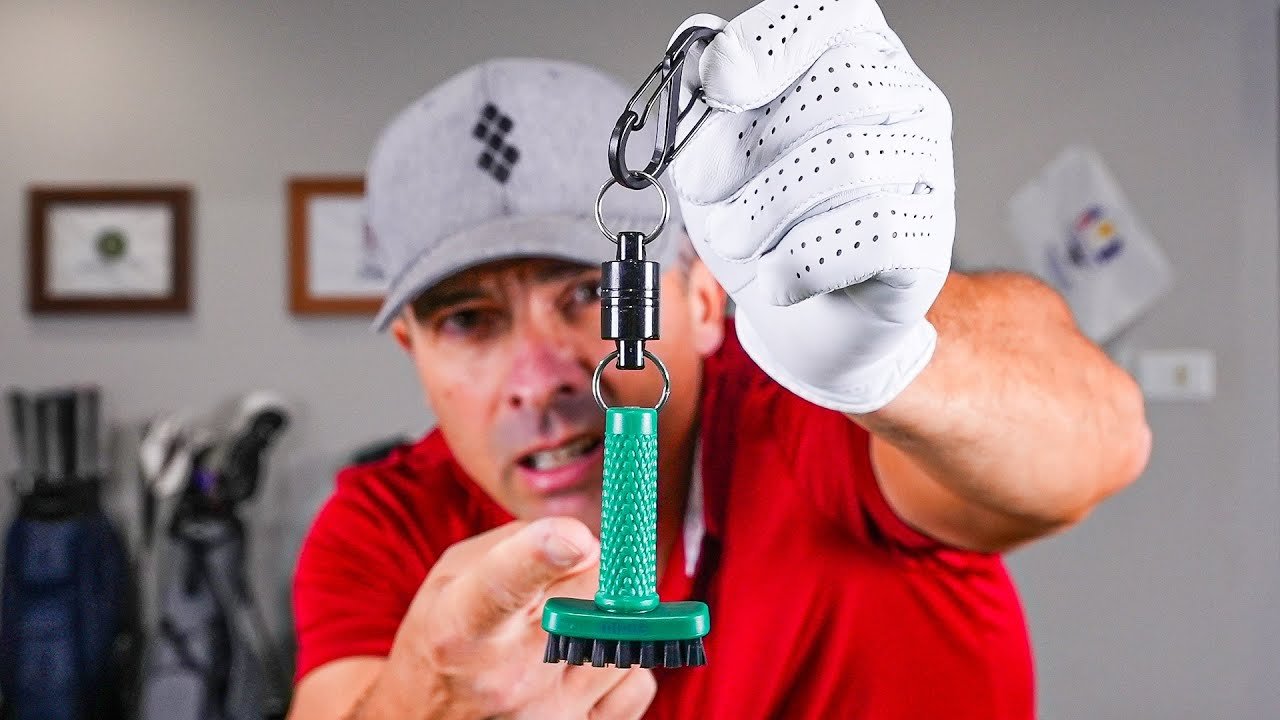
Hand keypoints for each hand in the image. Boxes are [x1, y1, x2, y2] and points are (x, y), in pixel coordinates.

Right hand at [383, 518, 655, 719]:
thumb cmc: (444, 637)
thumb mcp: (453, 578)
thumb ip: (518, 543)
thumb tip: (587, 540)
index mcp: (461, 626)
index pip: (503, 587)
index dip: (542, 555)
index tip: (574, 538)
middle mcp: (505, 674)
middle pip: (592, 591)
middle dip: (591, 569)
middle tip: (566, 578)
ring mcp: (547, 712)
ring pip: (625, 634)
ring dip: (607, 620)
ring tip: (567, 629)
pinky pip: (638, 683)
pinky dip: (624, 665)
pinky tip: (586, 665)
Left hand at [670, 0, 954, 413]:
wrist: (804, 319)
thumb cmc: (764, 223)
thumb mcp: (713, 157)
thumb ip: (702, 100)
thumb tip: (699, 52)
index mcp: (853, 56)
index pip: (828, 12)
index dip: (770, 42)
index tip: (718, 87)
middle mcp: (905, 99)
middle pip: (838, 84)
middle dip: (750, 144)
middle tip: (704, 192)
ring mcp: (928, 167)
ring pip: (849, 161)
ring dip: (765, 209)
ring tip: (733, 239)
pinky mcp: (931, 239)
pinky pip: (872, 234)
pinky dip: (804, 261)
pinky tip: (776, 278)